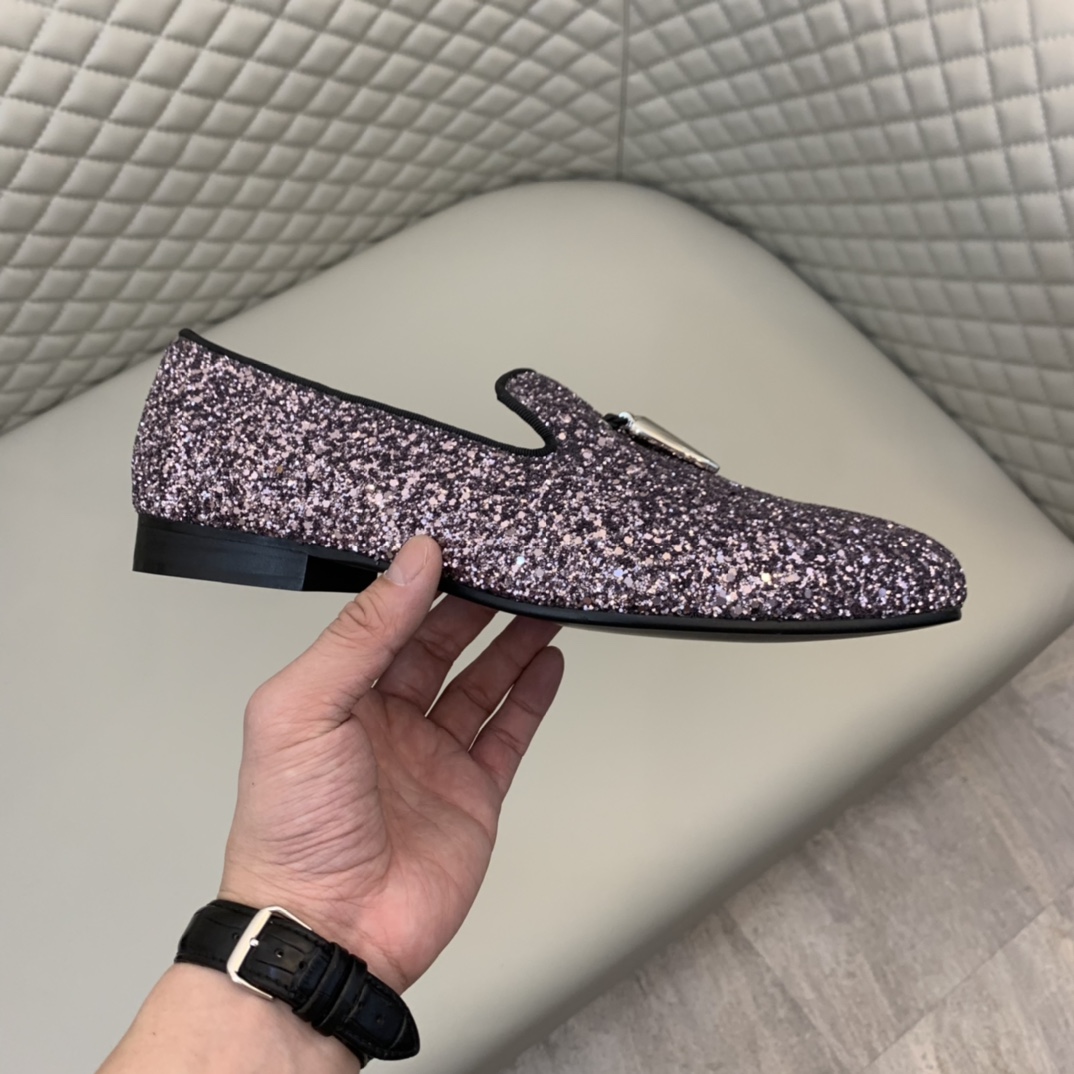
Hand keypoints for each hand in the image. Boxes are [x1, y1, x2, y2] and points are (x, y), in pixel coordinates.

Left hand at [217, 535, 564, 994]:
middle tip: (506, 567)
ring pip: (481, 684)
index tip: (454, 545)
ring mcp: (433, 759)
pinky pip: (508, 734)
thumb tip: (410, 563)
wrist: (328, 931)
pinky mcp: (472, 795)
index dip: (419, 584)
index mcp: (338, 697)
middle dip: (473, 606)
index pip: (387, 623)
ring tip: (540, 603)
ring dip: (511, 643)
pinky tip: (547, 663)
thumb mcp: (306, 709)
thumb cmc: (290, 829)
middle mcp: (386, 722)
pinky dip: (531, 698)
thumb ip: (361, 633)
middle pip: (440, 647)